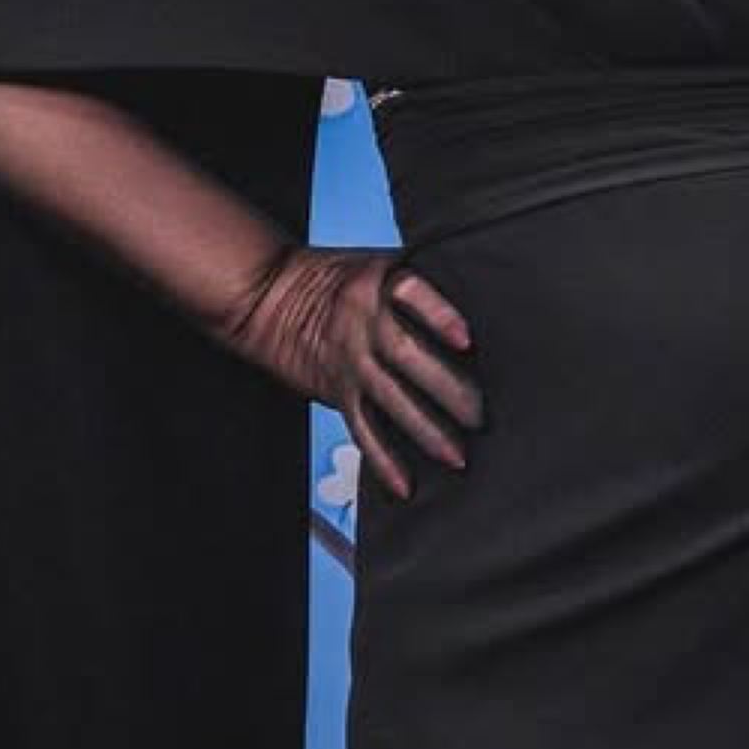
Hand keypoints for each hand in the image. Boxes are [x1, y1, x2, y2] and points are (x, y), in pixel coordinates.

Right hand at [223, 247, 481, 499]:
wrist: (268, 294)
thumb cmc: (333, 279)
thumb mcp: (375, 266)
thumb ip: (417, 288)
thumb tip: (474, 318)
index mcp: (378, 283)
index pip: (413, 295)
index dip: (440, 317)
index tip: (467, 339)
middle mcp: (364, 322)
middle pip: (408, 355)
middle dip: (448, 388)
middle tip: (481, 415)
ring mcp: (351, 359)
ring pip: (390, 397)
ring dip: (424, 430)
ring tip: (456, 456)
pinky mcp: (337, 389)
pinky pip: (362, 426)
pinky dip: (382, 458)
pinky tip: (403, 482)